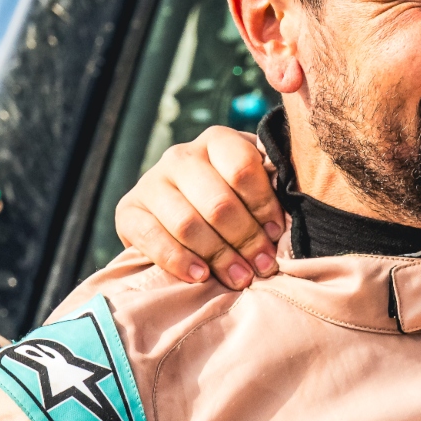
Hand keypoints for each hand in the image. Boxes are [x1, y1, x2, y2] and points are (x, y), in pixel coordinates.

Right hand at [116, 127, 284, 288]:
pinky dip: (178, 260)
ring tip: (240, 279)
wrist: (179, 212)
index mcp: (218, 141)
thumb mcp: (257, 186)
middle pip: (218, 203)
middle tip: (264, 267)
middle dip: (246, 240)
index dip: (263, 206)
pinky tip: (200, 277)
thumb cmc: (235, 201)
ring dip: (219, 256)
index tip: (277, 234)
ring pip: (187, 223)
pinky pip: (151, 238)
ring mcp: (152, 182)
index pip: (243, 169)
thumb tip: (291, 222)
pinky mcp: (129, 210)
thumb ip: (273, 192)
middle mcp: (181, 156)